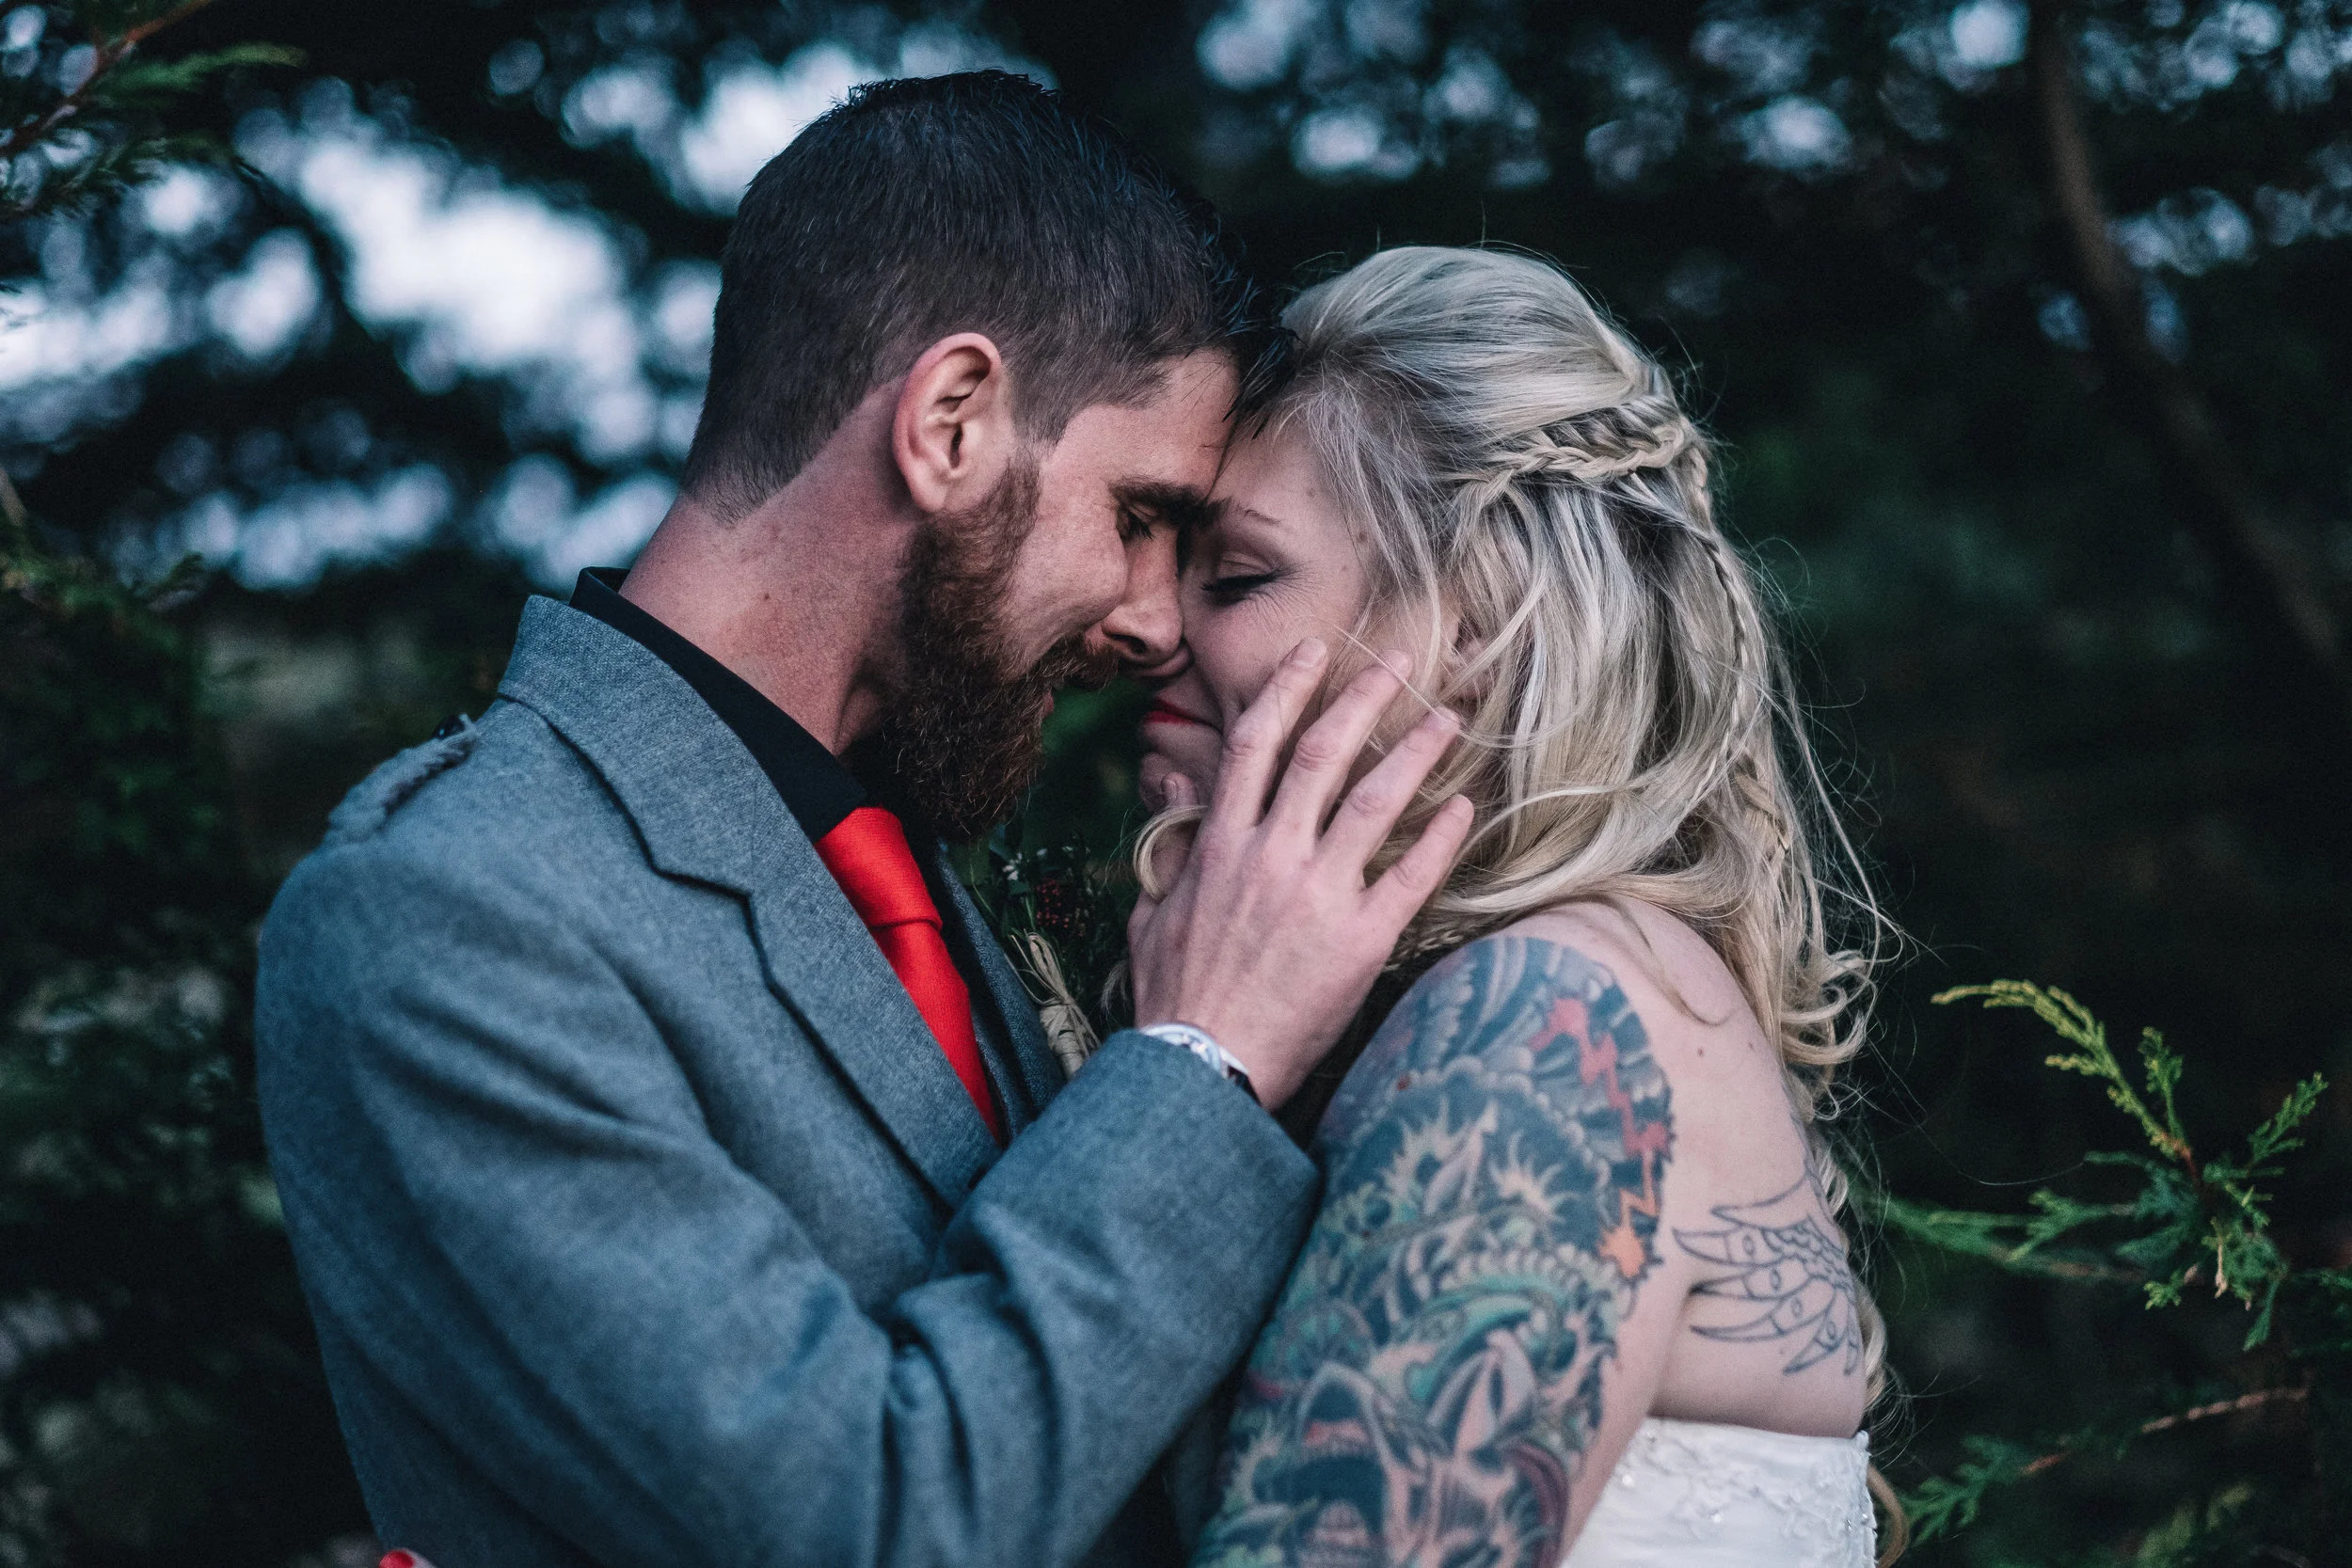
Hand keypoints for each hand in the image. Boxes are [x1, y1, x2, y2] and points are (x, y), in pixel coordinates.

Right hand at [1126, 639, 1473, 1108]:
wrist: (1203, 1065)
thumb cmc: (1175, 996)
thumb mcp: (1153, 910)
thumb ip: (1172, 841)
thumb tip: (1177, 781)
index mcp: (1220, 844)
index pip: (1256, 743)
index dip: (1289, 688)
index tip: (1318, 650)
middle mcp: (1271, 856)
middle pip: (1323, 754)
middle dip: (1366, 698)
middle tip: (1403, 661)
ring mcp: (1318, 896)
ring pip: (1376, 801)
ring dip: (1416, 752)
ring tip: (1450, 718)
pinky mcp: (1359, 941)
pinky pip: (1411, 875)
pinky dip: (1441, 837)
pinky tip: (1465, 807)